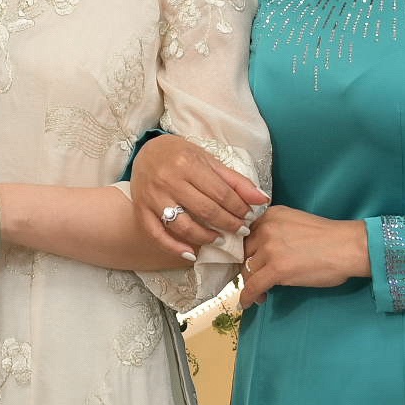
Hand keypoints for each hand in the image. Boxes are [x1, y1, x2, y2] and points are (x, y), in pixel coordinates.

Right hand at [130, 134, 266, 256]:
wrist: (146, 151)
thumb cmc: (181, 155)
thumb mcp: (209, 161)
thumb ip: (235, 181)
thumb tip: (262, 199)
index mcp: (188, 164)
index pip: (220, 193)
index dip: (238, 208)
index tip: (249, 217)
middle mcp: (169, 180)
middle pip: (205, 210)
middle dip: (228, 224)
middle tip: (241, 230)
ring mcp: (153, 197)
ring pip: (183, 226)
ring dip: (206, 237)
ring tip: (220, 240)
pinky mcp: (141, 210)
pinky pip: (158, 234)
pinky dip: (175, 247)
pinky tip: (191, 253)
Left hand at [237, 206, 372, 311]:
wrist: (348, 247)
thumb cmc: (330, 238)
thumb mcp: (296, 223)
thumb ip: (278, 231)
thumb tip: (266, 252)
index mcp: (271, 215)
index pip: (248, 235)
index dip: (248, 251)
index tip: (251, 262)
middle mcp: (266, 228)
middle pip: (245, 253)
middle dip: (249, 267)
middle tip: (256, 279)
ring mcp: (270, 248)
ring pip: (248, 270)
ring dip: (251, 284)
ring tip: (260, 293)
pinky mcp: (275, 269)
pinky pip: (252, 286)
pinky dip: (247, 297)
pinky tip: (247, 303)